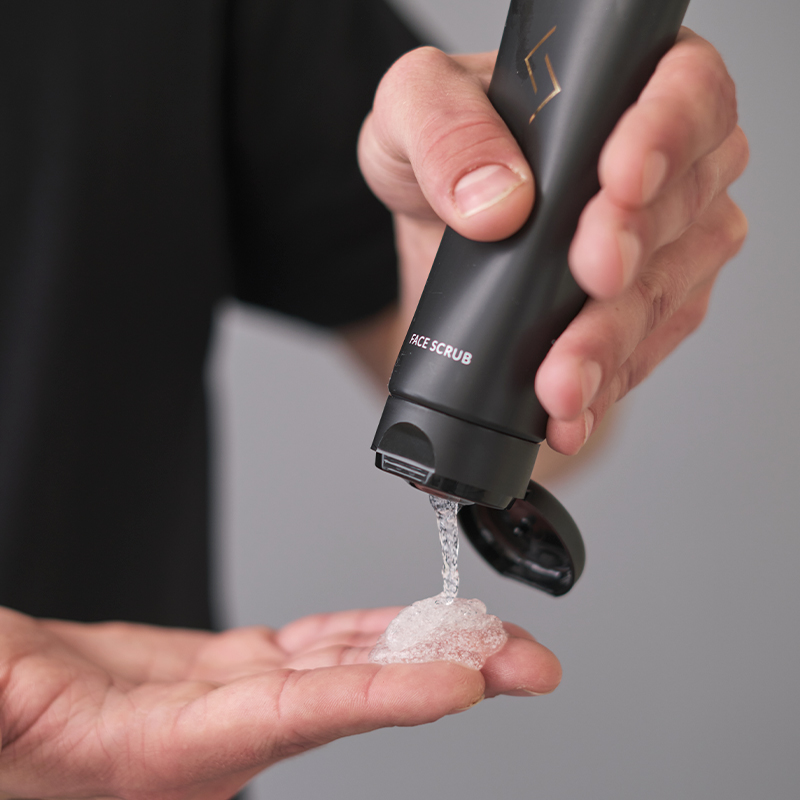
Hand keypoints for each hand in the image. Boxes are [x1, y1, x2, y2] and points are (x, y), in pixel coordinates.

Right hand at [0, 606, 558, 798]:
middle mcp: (220, 733)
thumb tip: (5, 683)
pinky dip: (365, 634)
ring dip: (422, 649)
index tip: (463, 686)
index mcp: (168, 748)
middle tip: (530, 661)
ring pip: (345, 669)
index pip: (295, 716)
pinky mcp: (226, 675)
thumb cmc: (8, 719)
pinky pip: (314, 651)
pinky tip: (407, 624)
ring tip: (497, 636)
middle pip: (352, 698)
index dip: (381, 699)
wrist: (7, 715)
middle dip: (446, 677)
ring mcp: (231, 702)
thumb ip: (4, 692)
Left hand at [357, 29, 747, 453]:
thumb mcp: (408, 116)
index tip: (615, 184)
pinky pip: (641, 355)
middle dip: (632, 251)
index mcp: (621, 89)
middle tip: (591, 278)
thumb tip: (497, 198)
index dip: (662, 135)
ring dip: (610, 344)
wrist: (436, 244)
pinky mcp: (647, 311)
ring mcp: (664, 245)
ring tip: (562, 380)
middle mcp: (663, 165)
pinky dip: (601, 386)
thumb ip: (444, 131)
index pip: (682, 90)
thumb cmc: (436, 163)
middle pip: (680, 206)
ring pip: (661, 295)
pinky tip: (567, 411)